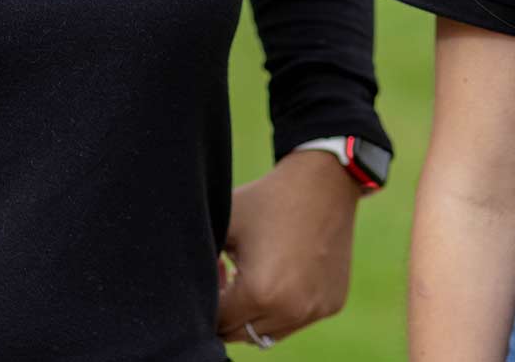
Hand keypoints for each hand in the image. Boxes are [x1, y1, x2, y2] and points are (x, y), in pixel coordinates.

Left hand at [218, 149, 362, 346]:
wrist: (323, 182)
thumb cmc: (267, 200)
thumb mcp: (224, 225)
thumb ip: (201, 263)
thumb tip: (183, 290)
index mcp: (260, 292)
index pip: (218, 322)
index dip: (210, 299)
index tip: (219, 269)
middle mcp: (291, 309)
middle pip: (241, 332)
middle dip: (231, 310)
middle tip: (232, 274)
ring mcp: (315, 309)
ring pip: (269, 332)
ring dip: (257, 312)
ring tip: (256, 275)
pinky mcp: (331, 304)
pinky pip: (296, 319)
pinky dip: (285, 305)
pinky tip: (283, 273)